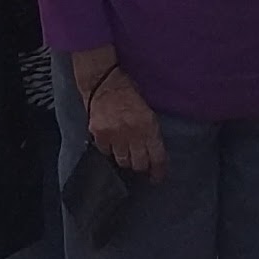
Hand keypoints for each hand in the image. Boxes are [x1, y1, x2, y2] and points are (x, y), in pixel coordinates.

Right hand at [81, 63, 162, 180]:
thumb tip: (153, 152)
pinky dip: (109, 150)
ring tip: (125, 153)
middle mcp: (132, 133)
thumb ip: (150, 131)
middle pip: (139, 164)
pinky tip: (111, 144)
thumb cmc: (128, 92)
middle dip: (141, 165)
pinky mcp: (99, 134)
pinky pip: (106, 152)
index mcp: (148, 126)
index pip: (157, 157)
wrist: (103, 81)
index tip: (157, 177)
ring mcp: (114, 135)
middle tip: (140, 163)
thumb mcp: (147, 110)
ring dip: (126, 159)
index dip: (159, 171)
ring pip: (123, 161)